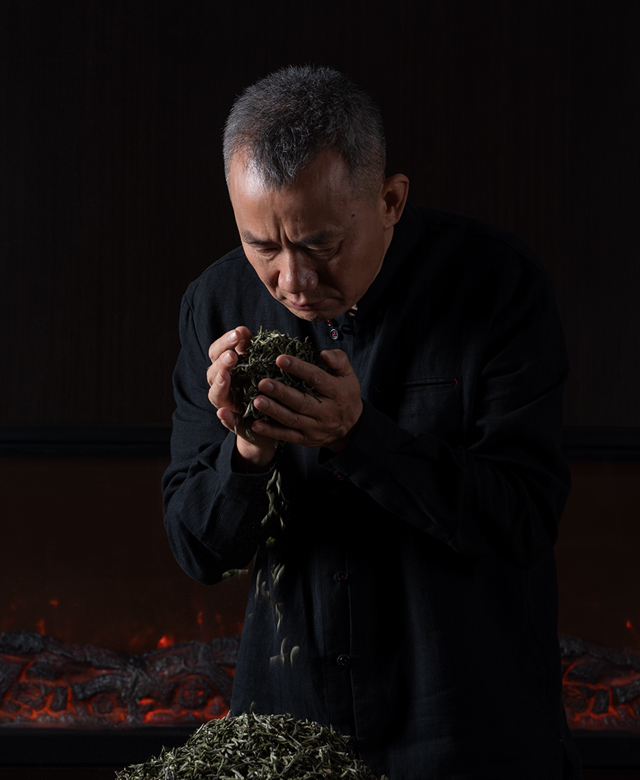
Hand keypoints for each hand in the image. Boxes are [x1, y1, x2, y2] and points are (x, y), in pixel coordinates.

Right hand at [206, 327, 277, 468]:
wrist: (269, 419)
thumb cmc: (263, 384)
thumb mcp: (259, 364)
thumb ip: (250, 348)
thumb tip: (244, 331)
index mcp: (225, 368)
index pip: (217, 351)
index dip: (225, 341)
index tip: (239, 332)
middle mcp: (221, 385)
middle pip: (213, 371)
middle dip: (222, 361)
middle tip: (233, 355)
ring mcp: (225, 404)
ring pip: (215, 394)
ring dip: (220, 383)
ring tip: (226, 375)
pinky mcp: (234, 422)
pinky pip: (227, 420)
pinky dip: (224, 417)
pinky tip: (224, 413)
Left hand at [248, 349, 362, 452]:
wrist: (352, 428)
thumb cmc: (345, 395)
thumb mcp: (348, 375)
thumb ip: (338, 360)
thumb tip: (323, 353)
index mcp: (336, 392)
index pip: (316, 378)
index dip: (299, 369)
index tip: (281, 359)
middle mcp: (326, 411)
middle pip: (302, 402)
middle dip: (281, 393)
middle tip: (263, 383)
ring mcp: (316, 427)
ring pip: (293, 419)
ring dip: (274, 411)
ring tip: (257, 401)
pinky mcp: (306, 439)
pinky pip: (288, 436)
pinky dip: (271, 432)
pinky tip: (256, 424)